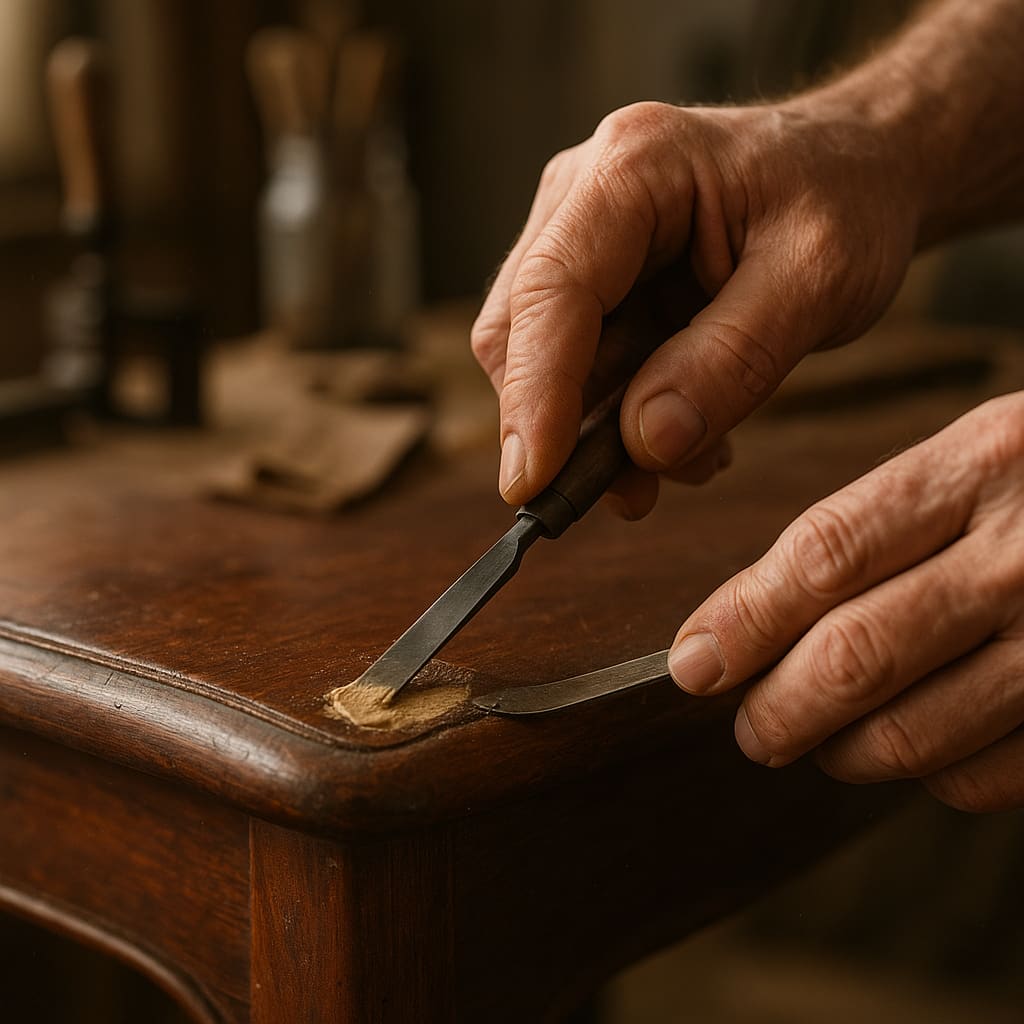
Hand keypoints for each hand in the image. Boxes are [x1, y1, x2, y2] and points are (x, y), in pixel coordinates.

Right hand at [471, 100, 918, 516]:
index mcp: (633, 166)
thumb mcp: (821, 278)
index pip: (552, 290)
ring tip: (694, 454)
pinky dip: (616, 415)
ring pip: (541, 360)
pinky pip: (577, 366)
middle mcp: (581, 194)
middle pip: (521, 332)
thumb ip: (732, 360)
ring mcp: (578, 237)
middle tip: (638, 494)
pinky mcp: (592, 280)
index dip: (535, 394)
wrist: (856, 169)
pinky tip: (686, 427)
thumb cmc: (845, 200)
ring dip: (599, 430)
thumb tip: (644, 442)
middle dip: (565, 426)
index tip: (533, 484)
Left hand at [668, 393, 1023, 812]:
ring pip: (919, 730)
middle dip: (779, 707)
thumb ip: (880, 523)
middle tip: (749, 729)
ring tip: (815, 745)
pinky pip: (991, 773)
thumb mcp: (983, 456)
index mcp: (985, 461)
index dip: (744, 618)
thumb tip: (753, 616)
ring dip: (844, 751)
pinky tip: (917, 751)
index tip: (693, 661)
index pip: (826, 553)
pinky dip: (933, 773)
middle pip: (859, 653)